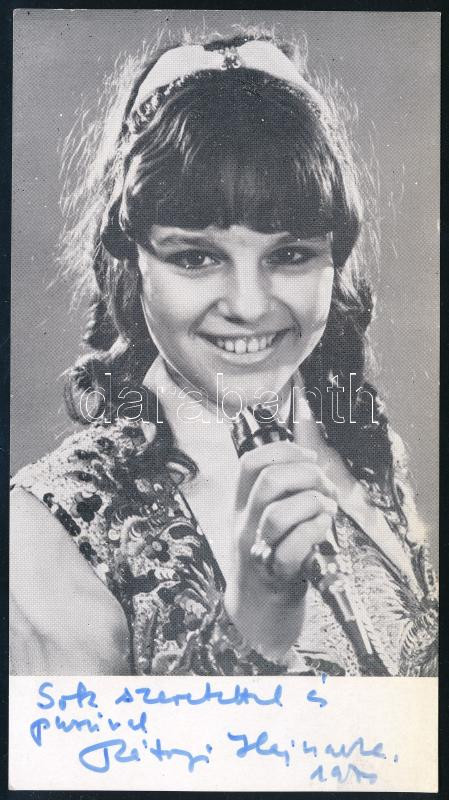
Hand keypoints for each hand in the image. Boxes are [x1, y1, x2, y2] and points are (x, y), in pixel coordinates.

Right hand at [224, 441, 338, 660]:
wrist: (254, 618)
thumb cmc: (268, 563)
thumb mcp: (263, 523)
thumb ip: (280, 494)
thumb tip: (312, 462)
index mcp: (241, 506)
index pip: (250, 463)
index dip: (282, 450)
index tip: (309, 457)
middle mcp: (244, 525)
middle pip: (268, 481)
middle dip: (306, 474)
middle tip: (325, 488)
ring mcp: (257, 551)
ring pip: (278, 512)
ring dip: (313, 503)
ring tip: (327, 510)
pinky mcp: (276, 576)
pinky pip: (292, 547)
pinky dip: (314, 531)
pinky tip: (324, 528)